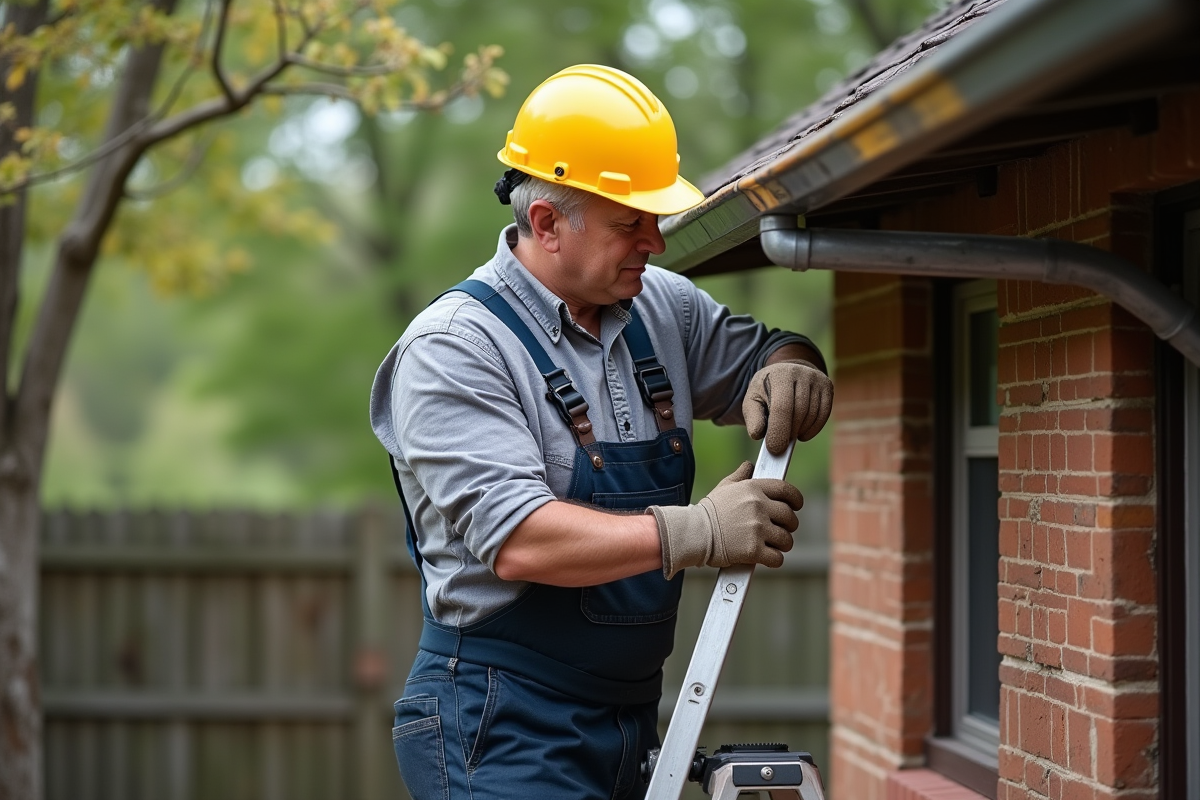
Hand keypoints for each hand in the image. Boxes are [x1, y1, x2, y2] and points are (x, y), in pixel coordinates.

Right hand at [648, 461, 802, 578]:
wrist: (693, 534)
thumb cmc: (708, 512)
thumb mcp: (724, 487)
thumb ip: (740, 476)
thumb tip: (749, 465)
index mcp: (753, 489)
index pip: (787, 491)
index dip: (796, 500)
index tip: (796, 506)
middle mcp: (758, 506)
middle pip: (790, 517)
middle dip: (789, 526)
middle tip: (779, 530)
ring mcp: (757, 528)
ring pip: (787, 539)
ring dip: (782, 544)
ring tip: (772, 545)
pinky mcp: (753, 550)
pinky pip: (777, 558)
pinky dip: (774, 560)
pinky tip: (766, 558)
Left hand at [743, 360, 833, 453]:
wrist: (786, 372)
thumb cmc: (766, 391)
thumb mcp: (752, 400)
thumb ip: (753, 417)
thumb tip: (757, 434)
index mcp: (779, 376)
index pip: (782, 407)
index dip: (779, 430)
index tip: (774, 449)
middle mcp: (801, 374)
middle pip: (799, 412)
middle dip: (790, 433)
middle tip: (781, 445)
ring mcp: (816, 379)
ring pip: (812, 415)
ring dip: (801, 431)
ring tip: (789, 434)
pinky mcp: (827, 386)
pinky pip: (824, 415)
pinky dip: (813, 429)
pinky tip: (802, 432)